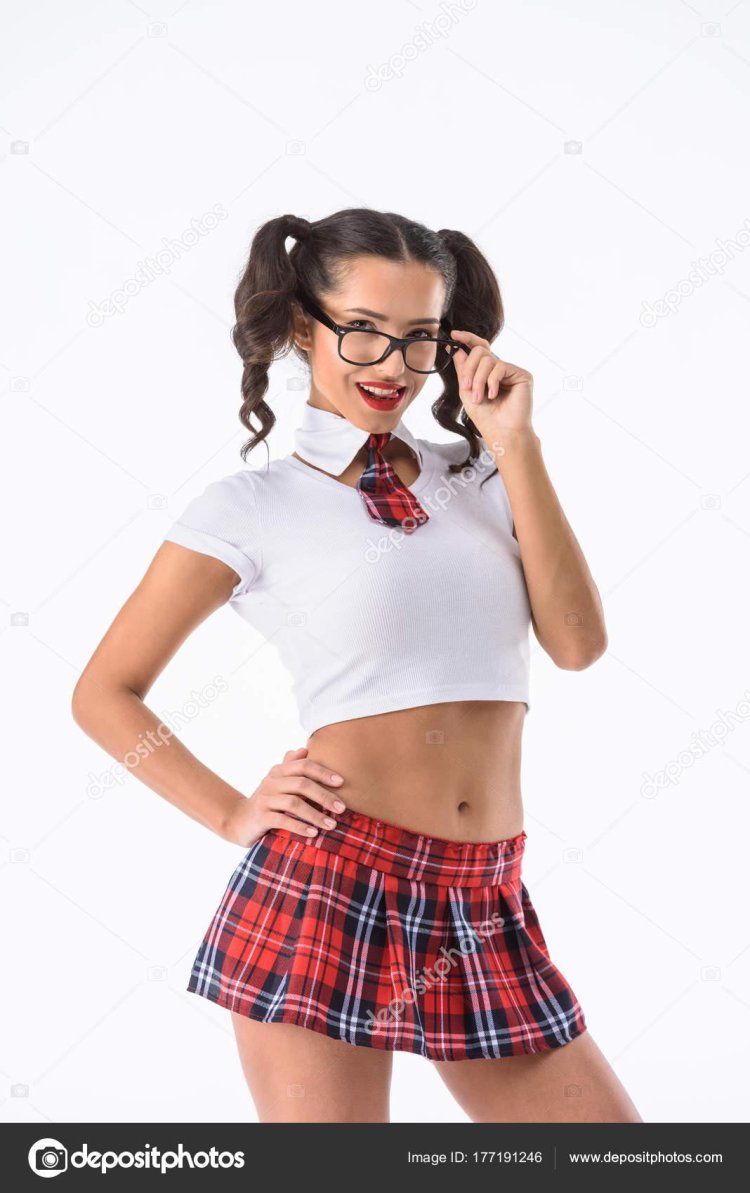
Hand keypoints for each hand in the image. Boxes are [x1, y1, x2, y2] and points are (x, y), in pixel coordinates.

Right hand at [221, 747, 346, 846]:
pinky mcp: (260, 817)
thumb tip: (303, 748)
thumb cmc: (267, 800)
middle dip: (324, 796)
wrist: (239, 820)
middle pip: (302, 784)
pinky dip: (299, 826)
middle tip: (342, 808)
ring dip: (315, 815)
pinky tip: (313, 833)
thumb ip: (290, 765)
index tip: (341, 782)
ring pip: (294, 803)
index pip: (303, 766)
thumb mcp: (278, 782)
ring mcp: (264, 799)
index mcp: (279, 771)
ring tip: (332, 824)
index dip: (323, 772)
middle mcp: (271, 782)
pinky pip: (282, 820)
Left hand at [450, 329, 533, 439]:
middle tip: (466, 387)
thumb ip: (463, 371)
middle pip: (480, 351)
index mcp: (487, 372)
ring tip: (479, 397)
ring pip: (487, 359)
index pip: (479, 349)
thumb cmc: (486, 417)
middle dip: (469, 369)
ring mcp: (511, 371)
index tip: (454, 335)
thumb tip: (457, 350)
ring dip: (478, 380)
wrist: (502, 432)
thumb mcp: (467, 392)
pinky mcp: (522, 374)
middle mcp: (500, 369)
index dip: (467, 339)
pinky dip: (492, 381)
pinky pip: (500, 366)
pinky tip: (493, 395)